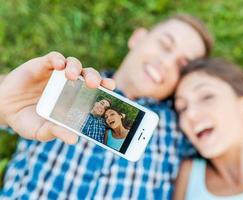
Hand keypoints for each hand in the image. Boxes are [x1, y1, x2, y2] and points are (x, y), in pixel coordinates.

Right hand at [0, 51, 114, 143]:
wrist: (4, 110)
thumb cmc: (28, 121)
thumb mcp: (42, 130)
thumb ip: (57, 132)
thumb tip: (73, 140)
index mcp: (75, 99)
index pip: (95, 90)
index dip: (105, 87)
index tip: (112, 88)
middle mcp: (70, 85)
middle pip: (88, 75)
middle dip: (94, 77)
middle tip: (94, 84)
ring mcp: (57, 74)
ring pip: (73, 64)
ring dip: (76, 68)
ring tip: (72, 76)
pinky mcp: (42, 65)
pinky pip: (53, 58)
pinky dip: (58, 59)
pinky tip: (59, 65)